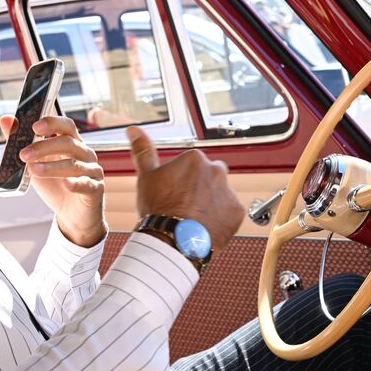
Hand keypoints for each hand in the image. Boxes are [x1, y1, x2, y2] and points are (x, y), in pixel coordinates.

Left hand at [6, 114, 105, 246]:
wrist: (72, 215)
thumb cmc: (55, 186)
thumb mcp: (35, 163)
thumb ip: (20, 143)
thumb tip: (5, 120)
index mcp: (72, 143)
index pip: (66, 126)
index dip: (52, 123)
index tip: (34, 126)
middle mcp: (85, 154)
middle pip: (68, 143)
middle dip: (44, 147)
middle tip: (24, 154)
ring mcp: (92, 171)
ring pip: (74, 164)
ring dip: (52, 167)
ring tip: (33, 170)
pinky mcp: (95, 190)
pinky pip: (87, 184)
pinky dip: (75, 183)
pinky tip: (66, 184)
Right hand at [127, 126, 243, 252]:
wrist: (172, 241)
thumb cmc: (157, 209)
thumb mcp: (146, 177)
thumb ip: (143, 151)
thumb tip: (133, 130)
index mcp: (195, 158)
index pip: (190, 167)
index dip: (180, 182)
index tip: (173, 195)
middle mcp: (216, 170)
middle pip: (208, 178)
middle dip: (199, 189)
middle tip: (184, 207)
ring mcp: (229, 190)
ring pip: (220, 195)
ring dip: (211, 203)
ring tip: (194, 220)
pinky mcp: (237, 211)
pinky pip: (230, 212)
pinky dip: (221, 219)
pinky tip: (205, 226)